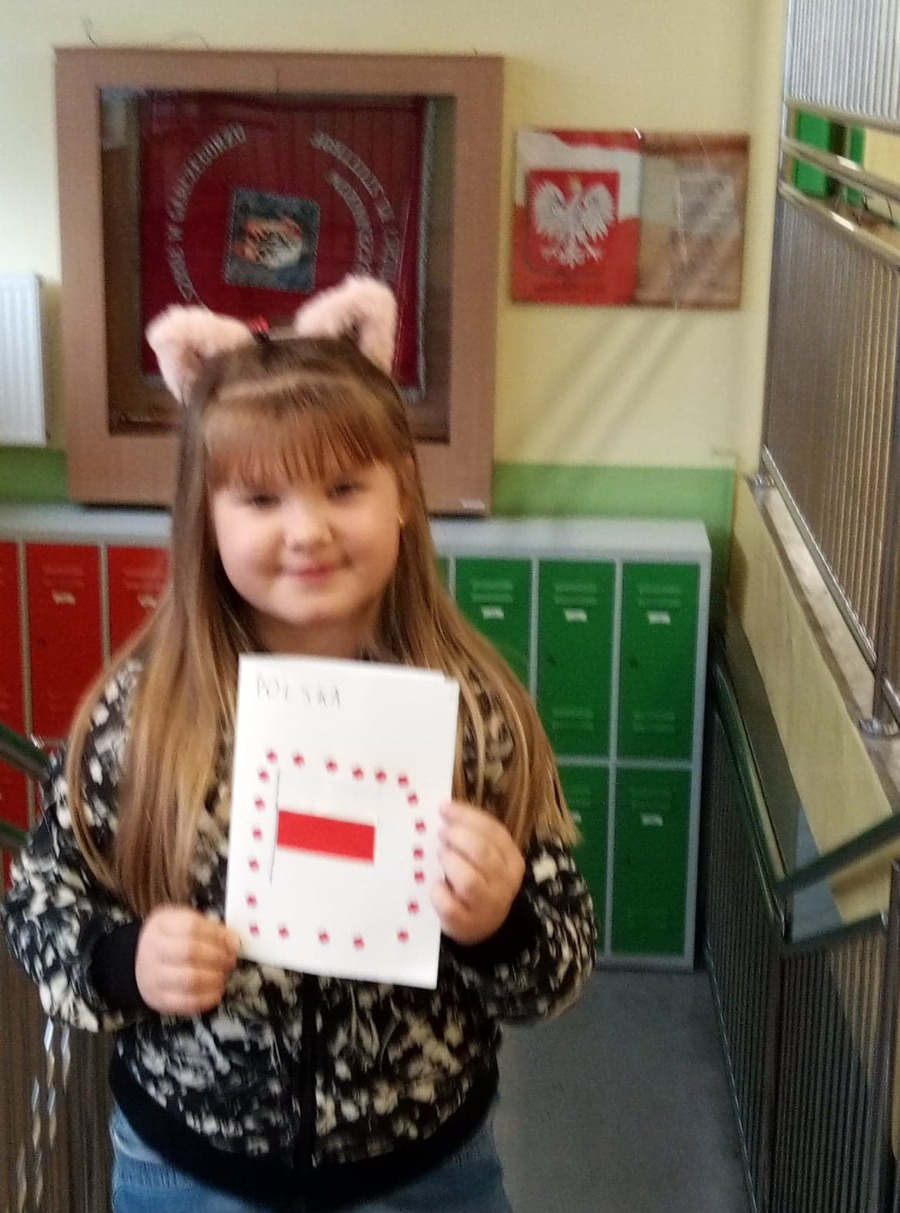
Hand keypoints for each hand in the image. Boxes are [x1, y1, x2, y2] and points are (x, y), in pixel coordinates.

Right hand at [135, 905, 239, 1015]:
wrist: (140, 960)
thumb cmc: (168, 938)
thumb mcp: (183, 920)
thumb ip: (209, 927)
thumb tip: (232, 940)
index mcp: (162, 924)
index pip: (191, 926)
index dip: (217, 935)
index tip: (232, 941)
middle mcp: (154, 949)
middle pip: (189, 952)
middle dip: (218, 957)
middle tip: (230, 959)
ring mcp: (154, 976)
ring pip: (189, 979)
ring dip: (215, 978)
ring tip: (223, 974)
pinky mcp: (159, 999)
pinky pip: (186, 1002)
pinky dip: (207, 998)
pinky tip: (216, 990)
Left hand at [431, 801, 525, 945]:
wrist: (485, 926)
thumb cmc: (482, 881)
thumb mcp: (487, 857)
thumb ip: (473, 835)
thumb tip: (445, 810)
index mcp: (512, 860)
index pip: (494, 831)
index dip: (467, 816)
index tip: (444, 808)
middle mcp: (504, 883)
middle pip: (482, 853)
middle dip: (458, 838)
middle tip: (442, 834)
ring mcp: (487, 906)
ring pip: (468, 881)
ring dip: (450, 863)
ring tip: (441, 856)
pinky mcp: (467, 924)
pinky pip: (450, 906)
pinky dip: (438, 892)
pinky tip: (435, 884)